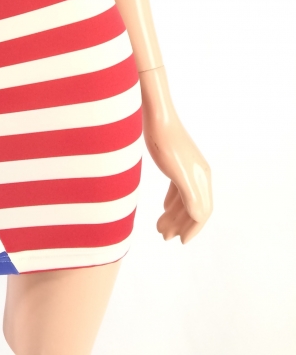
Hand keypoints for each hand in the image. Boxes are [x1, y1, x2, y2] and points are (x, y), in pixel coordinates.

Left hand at [143, 110, 212, 243]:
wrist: (156, 115)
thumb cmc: (165, 143)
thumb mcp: (178, 173)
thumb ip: (190, 196)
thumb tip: (199, 218)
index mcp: (202, 179)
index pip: (202, 212)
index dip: (193, 229)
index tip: (181, 241)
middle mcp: (199, 174)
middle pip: (193, 207)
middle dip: (180, 224)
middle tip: (164, 236)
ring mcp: (188, 167)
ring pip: (184, 199)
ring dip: (174, 215)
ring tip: (160, 228)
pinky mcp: (176, 161)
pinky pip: (178, 188)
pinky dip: (172, 201)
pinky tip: (164, 208)